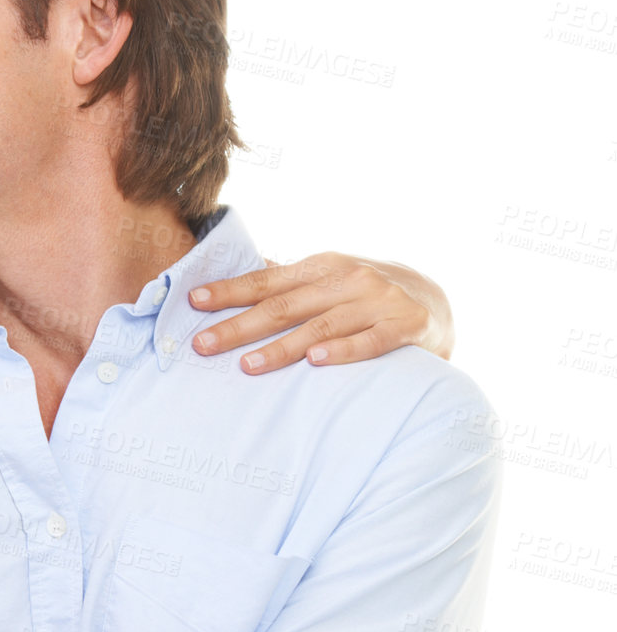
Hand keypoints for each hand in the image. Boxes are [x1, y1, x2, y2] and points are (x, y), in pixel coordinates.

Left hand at [188, 252, 454, 372]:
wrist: (437, 300)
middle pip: (283, 307)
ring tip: (247, 366)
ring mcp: (377, 303)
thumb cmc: (366, 292)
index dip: (229, 291)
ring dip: (281, 348)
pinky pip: (370, 342)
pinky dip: (343, 352)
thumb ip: (289, 281)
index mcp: (321, 266)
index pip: (266, 281)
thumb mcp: (329, 277)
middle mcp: (347, 280)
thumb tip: (243, 276)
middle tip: (203, 344)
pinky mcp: (405, 328)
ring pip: (321, 327)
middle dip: (239, 325)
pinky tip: (316, 363)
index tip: (194, 302)